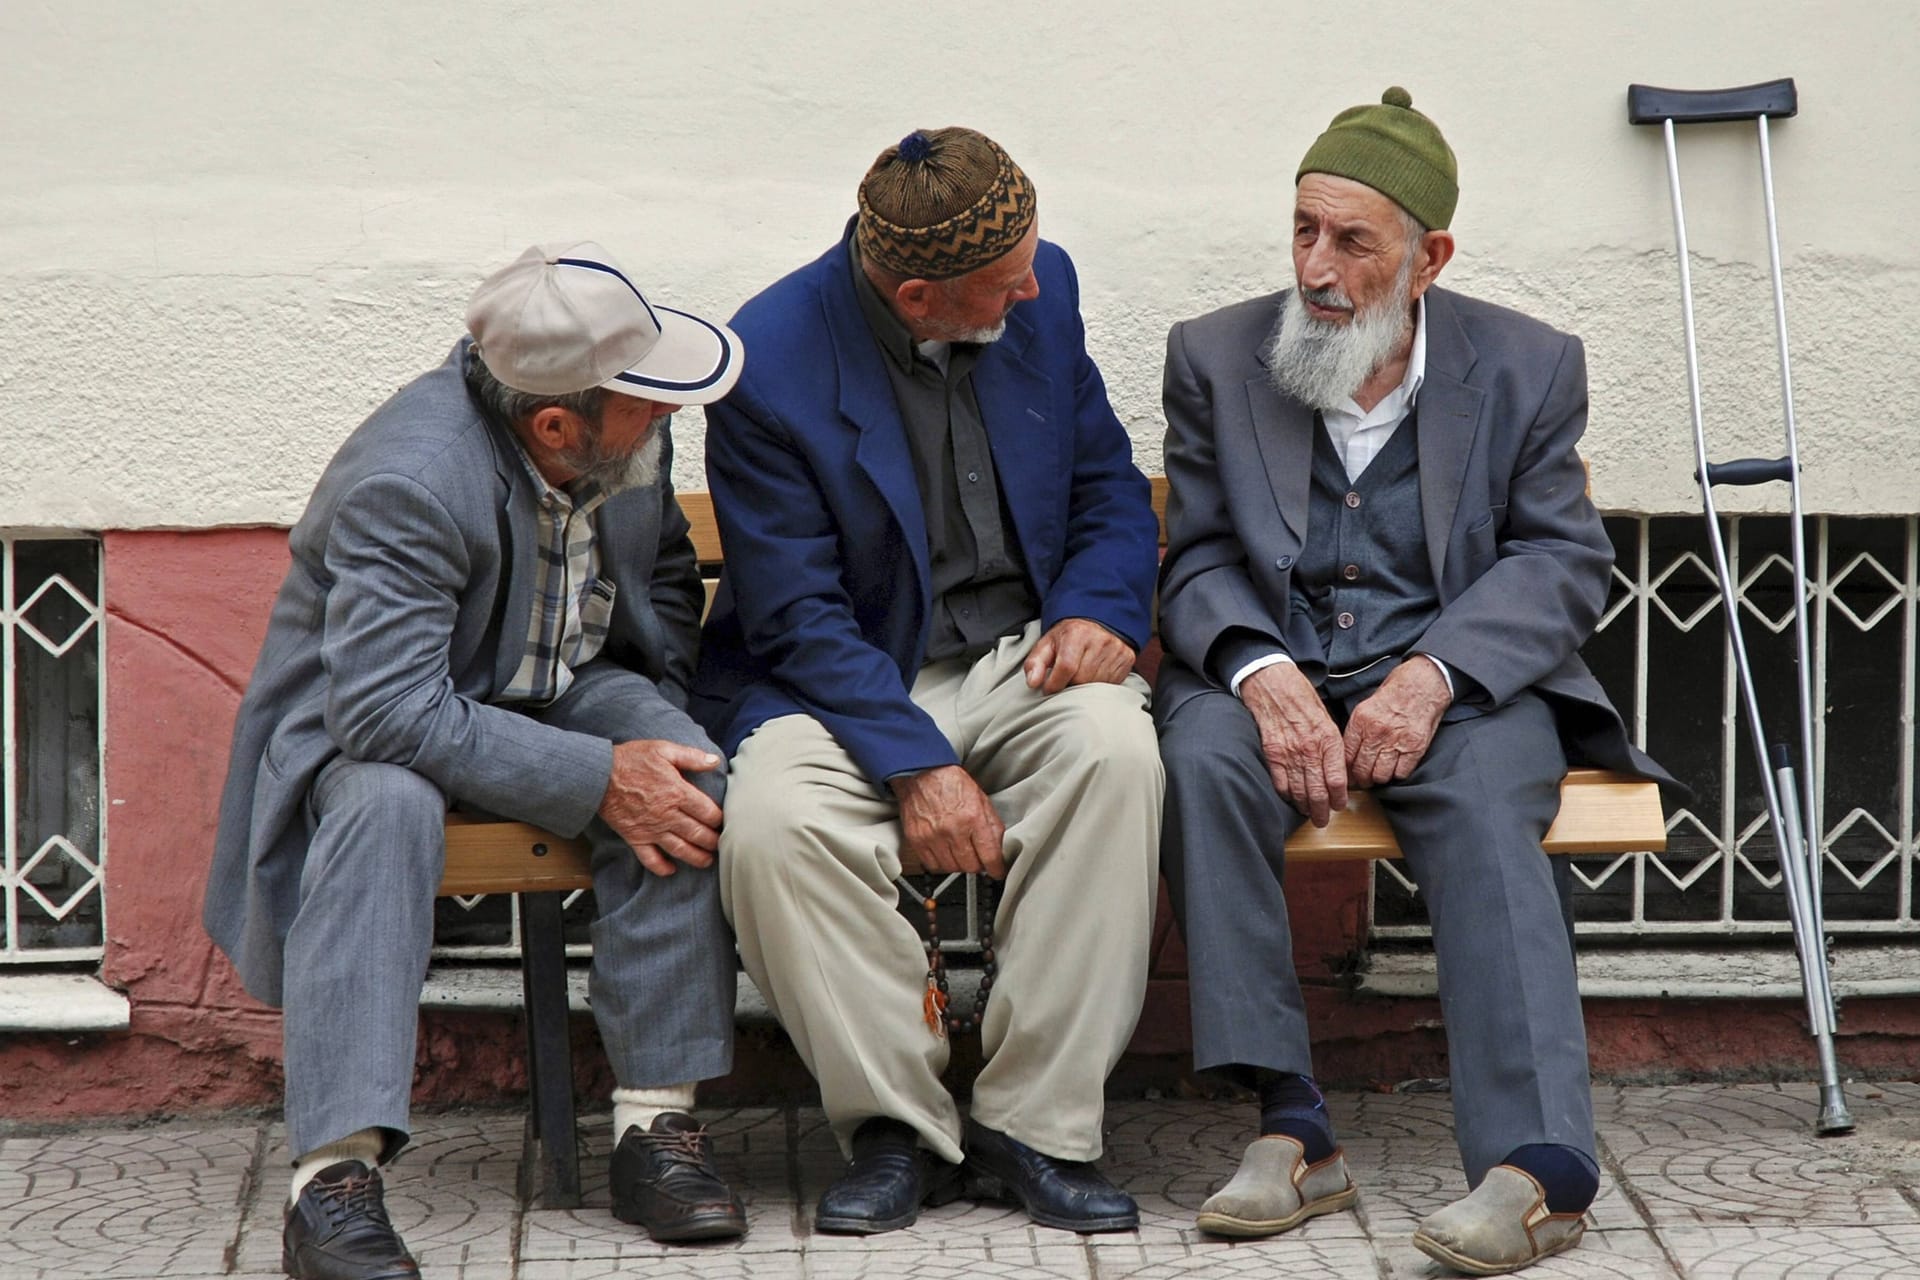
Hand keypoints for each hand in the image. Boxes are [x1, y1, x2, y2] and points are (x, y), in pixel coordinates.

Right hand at [598, 740, 724, 876]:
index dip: (720, 819)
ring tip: (707, 861)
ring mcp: (651, 829)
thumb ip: (691, 756)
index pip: (708, 812)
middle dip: (713, 841)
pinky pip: (650, 859)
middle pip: (698, 834)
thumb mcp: (663, 749)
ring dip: (696, 858)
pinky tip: (671, 870)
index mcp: (677, 793)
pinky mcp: (635, 837)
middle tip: (722, 844)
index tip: (725, 821)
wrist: (597, 775)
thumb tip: (715, 761)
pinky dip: (661, 867)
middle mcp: (667, 815)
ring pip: (680, 849)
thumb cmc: (631, 760)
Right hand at [890, 765, 1007, 879]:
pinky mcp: (917, 840)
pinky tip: (944, 850)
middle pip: (971, 866)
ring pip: (952, 868)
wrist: (922, 773)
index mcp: (973, 817)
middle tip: (976, 856)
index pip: (989, 856)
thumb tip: (999, 849)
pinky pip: (932, 865)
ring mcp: (933, 836)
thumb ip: (992, 826)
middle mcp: (953, 829)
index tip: (997, 871)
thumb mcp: (981, 799)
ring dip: (958, 863)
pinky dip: (940, 862)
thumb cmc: (951, 783)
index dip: (996, 868)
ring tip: (959, 850)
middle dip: (977, 864)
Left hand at [1023, 618, 1135, 694]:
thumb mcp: (1047, 644)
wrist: (1098, 621)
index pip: (1066, 667)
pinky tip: (1094, 674)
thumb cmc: (1068, 636)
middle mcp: (1100, 640)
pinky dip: (1099, 684)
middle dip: (1070, 684)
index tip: (1049, 688)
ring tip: (1080, 675)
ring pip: (1097, 684)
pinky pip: (1111, 683)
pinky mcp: (1127, 659)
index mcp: (1077, 633)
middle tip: (1066, 678)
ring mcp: (1116, 650)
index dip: (1055, 683)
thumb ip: (1035, 663)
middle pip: (1082, 679)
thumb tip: (1033, 683)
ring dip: (1085, 686)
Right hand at [1241, 661, 1347, 826]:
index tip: (1339, 805)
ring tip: (1307, 814)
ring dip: (1304, 807)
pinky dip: (1286, 795)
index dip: (1339, 798)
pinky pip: (1280, 783)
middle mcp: (1310, 749)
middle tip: (1323, 820)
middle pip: (1318, 792)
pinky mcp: (1271, 753)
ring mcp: (1289, 753)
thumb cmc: (1302, 699)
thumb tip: (1339, 771)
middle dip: (1321, 811)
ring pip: (1299, 791)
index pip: (1337, 780)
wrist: (1274, 685)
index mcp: (1328, 740)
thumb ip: (1332, 746)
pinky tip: (1290, 799)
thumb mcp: (1327, 719)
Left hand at [1342, 657, 1451, 788]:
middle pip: (1362, 770)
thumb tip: (1347, 754)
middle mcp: (1377, 733)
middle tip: (1363, 780)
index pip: (1346, 757)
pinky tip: (1395, 768)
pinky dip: (1397, 775)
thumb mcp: (1366, 707)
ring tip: (1379, 775)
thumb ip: (1356, 730)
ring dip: (1379, 778)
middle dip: (1361, 779)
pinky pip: (1401, 773)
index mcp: (1361, 721)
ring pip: (1380, 775)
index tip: (1348, 776)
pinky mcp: (1415, 748)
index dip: (1346, 771)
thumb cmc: (1394, 694)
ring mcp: (1397, 741)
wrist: (1422, 685)